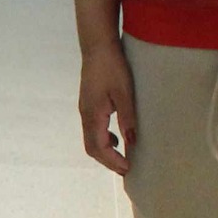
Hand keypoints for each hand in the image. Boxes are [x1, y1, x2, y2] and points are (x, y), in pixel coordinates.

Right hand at [77, 42, 136, 176]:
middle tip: (126, 169)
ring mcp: (85, 110)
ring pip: (91, 139)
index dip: (113, 160)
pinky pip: (93, 129)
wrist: (97, 48)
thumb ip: (128, 118)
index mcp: (93, 115)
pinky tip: (117, 138)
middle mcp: (86, 115)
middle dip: (107, 161)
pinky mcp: (89, 104)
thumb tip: (131, 142)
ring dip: (105, 152)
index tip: (128, 168)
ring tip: (122, 158)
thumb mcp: (124, 93)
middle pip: (91, 147)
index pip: (99, 147)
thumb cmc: (112, 68)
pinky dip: (103, 140)